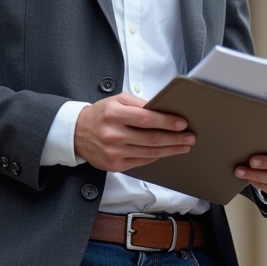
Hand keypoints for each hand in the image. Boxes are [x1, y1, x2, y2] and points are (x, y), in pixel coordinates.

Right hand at [74, 93, 195, 171]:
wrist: (76, 134)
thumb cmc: (100, 114)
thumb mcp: (116, 100)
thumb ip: (138, 103)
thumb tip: (161, 110)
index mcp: (114, 114)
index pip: (145, 118)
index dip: (166, 121)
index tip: (182, 123)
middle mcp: (113, 134)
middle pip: (151, 138)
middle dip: (174, 138)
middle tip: (190, 137)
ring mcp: (113, 152)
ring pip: (149, 152)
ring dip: (170, 150)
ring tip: (184, 146)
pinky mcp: (114, 165)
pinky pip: (141, 161)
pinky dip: (157, 156)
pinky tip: (167, 152)